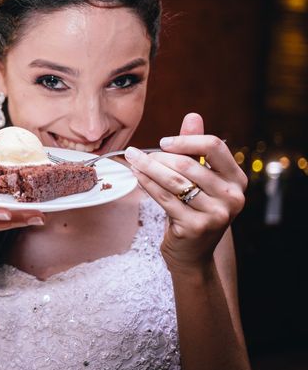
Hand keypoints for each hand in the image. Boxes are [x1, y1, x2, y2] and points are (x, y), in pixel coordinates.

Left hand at [124, 113, 246, 273]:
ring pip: (173, 181)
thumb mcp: (199, 179)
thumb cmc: (194, 210)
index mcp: (237, 180)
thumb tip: (193, 115)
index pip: (214, 147)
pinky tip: (135, 175)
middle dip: (157, 156)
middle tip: (135, 153)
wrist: (192, 254)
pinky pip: (164, 198)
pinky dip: (146, 183)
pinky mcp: (195, 227)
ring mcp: (216, 214)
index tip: (163, 142)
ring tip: (131, 159)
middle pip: (187, 164)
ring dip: (147, 167)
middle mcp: (233, 197)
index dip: (186, 140)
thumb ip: (196, 149)